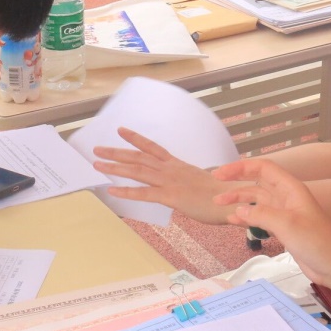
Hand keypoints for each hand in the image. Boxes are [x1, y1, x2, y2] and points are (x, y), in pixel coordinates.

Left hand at [92, 127, 237, 224]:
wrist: (233, 199)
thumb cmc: (220, 194)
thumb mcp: (198, 182)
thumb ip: (184, 181)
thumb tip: (177, 185)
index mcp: (178, 165)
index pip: (153, 147)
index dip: (136, 138)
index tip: (121, 130)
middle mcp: (171, 169)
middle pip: (139, 157)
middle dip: (116, 152)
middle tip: (98, 149)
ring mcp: (170, 181)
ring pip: (138, 171)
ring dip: (115, 167)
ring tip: (98, 164)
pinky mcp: (171, 196)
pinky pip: (145, 193)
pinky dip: (127, 192)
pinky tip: (112, 191)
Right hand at [211, 159, 330, 286]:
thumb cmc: (315, 241)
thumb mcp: (286, 224)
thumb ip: (260, 214)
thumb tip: (238, 210)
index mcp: (290, 189)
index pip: (262, 168)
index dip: (240, 168)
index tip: (219, 175)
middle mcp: (286, 197)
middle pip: (257, 183)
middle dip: (236, 184)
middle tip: (215, 190)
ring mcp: (285, 213)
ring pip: (257, 201)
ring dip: (239, 201)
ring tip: (219, 205)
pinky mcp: (284, 228)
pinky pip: (260, 217)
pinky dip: (246, 217)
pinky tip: (233, 220)